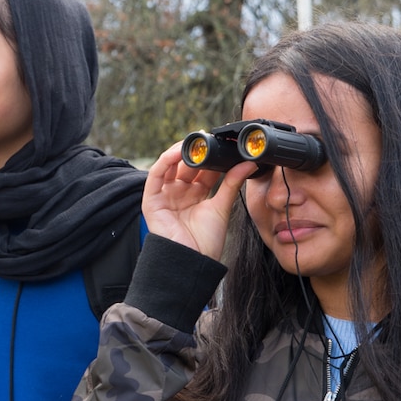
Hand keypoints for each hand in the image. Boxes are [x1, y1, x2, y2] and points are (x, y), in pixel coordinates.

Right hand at [142, 142, 257, 260]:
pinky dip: (164, 161)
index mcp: (196, 195)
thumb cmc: (206, 242)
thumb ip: (232, 183)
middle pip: (185, 166)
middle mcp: (180, 194)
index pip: (201, 170)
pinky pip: (156, 175)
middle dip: (194, 151)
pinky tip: (177, 153)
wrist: (193, 262)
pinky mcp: (152, 201)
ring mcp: (165, 196)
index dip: (209, 156)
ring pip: (169, 167)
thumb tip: (248, 164)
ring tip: (192, 142)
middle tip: (206, 138)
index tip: (221, 144)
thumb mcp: (222, 207)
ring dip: (179, 153)